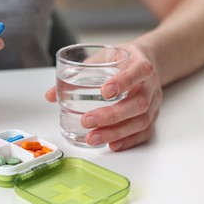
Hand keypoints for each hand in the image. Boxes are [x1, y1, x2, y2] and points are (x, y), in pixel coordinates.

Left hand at [45, 43, 162, 150]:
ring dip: (116, 132)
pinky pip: (145, 132)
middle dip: (112, 115)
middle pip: (138, 103)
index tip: (105, 91)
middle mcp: (150, 85)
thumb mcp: (100, 58)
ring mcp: (153, 103)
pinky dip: (128, 140)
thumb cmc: (120, 60)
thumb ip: (77, 73)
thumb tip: (50, 95)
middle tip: (88, 121)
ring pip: (141, 120)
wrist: (144, 61)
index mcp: (140, 64)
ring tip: (93, 138)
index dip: (124, 81)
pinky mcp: (152, 117)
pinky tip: (112, 145)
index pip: (138, 71)